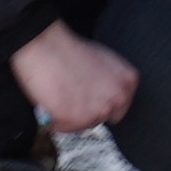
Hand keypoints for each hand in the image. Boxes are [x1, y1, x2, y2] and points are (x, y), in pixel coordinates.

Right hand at [10, 22, 139, 135]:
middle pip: (102, 117)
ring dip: (71, 116)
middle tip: (71, 96)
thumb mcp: (101, 59)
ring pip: (84, 124)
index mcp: (127, 80)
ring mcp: (98, 110)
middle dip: (87, 109)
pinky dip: (55, 120)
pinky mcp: (76, 118)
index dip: (99, 100)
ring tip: (58, 97)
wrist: (44, 43)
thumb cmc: (66, 46)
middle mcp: (118, 97)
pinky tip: (49, 103)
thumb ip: (109, 80)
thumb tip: (100, 93)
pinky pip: (64, 127)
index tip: (88, 96)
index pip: (119, 105)